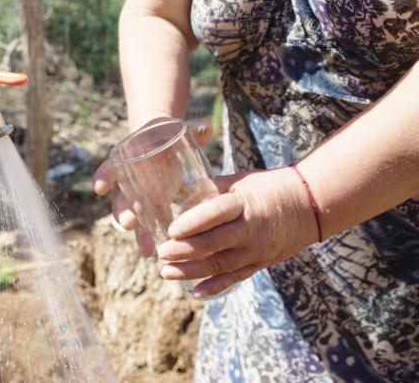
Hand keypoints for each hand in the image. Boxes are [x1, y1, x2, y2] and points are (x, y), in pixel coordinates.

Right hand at [94, 119, 212, 256]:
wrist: (160, 142)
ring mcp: (137, 196)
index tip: (100, 188)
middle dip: (123, 211)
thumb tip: (207, 127)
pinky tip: (160, 250)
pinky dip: (152, 236)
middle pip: (121, 198)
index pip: (111, 166)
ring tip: (146, 250)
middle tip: (128, 224)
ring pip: (133, 217)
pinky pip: (148, 223)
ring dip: (139, 233)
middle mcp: (128, 180)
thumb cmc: (164, 135)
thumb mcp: (176, 130)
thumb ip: (193, 130)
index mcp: (128, 158)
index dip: (104, 176)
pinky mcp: (149, 207)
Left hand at [156, 167, 319, 297]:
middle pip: (214, 243)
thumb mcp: (242, 180)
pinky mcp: (261, 263)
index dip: (192, 223)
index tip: (170, 229)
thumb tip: (179, 191)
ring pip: (221, 265)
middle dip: (184, 250)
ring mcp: (257, 250)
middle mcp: (251, 229)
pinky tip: (195, 292)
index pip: (216, 214)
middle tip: (161, 253)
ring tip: (167, 273)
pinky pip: (236, 277)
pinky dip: (216, 287)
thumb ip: (212, 187)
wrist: (311, 206)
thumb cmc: (270, 187)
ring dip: (191, 271)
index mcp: (245, 204)